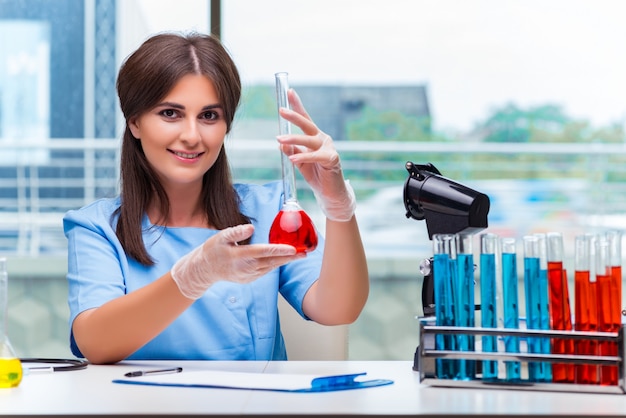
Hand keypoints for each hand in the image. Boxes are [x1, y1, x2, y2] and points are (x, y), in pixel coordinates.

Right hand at [171, 224, 302, 298]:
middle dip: (289, 258)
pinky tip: (283, 260)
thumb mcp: (220, 237)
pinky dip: (275, 266)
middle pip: (271, 262)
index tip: (293, 249)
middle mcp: (245, 268)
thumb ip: (236, 232)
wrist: (204, 270)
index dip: (279, 250)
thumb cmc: (213, 250)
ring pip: (270, 268)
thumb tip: (251, 227)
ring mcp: (247, 276)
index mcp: (239, 256)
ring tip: (298, 255)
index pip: (263, 252)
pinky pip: (265, 272)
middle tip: (304, 254)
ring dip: (284, 262)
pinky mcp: (249, 280)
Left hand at [277, 89, 355, 221]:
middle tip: (281, 111)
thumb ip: (291, 150)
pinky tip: (293, 159)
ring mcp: (328, 148)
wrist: (330, 193)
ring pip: (308, 140)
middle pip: (307, 124)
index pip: (305, 118)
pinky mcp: (332, 159)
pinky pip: (314, 156)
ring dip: (293, 139)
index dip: (298, 105)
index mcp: (315, 137)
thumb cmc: (316, 175)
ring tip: (279, 139)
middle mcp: (322, 139)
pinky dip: (303, 156)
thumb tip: (280, 142)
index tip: (289, 92)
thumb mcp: (299, 161)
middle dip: (294, 116)